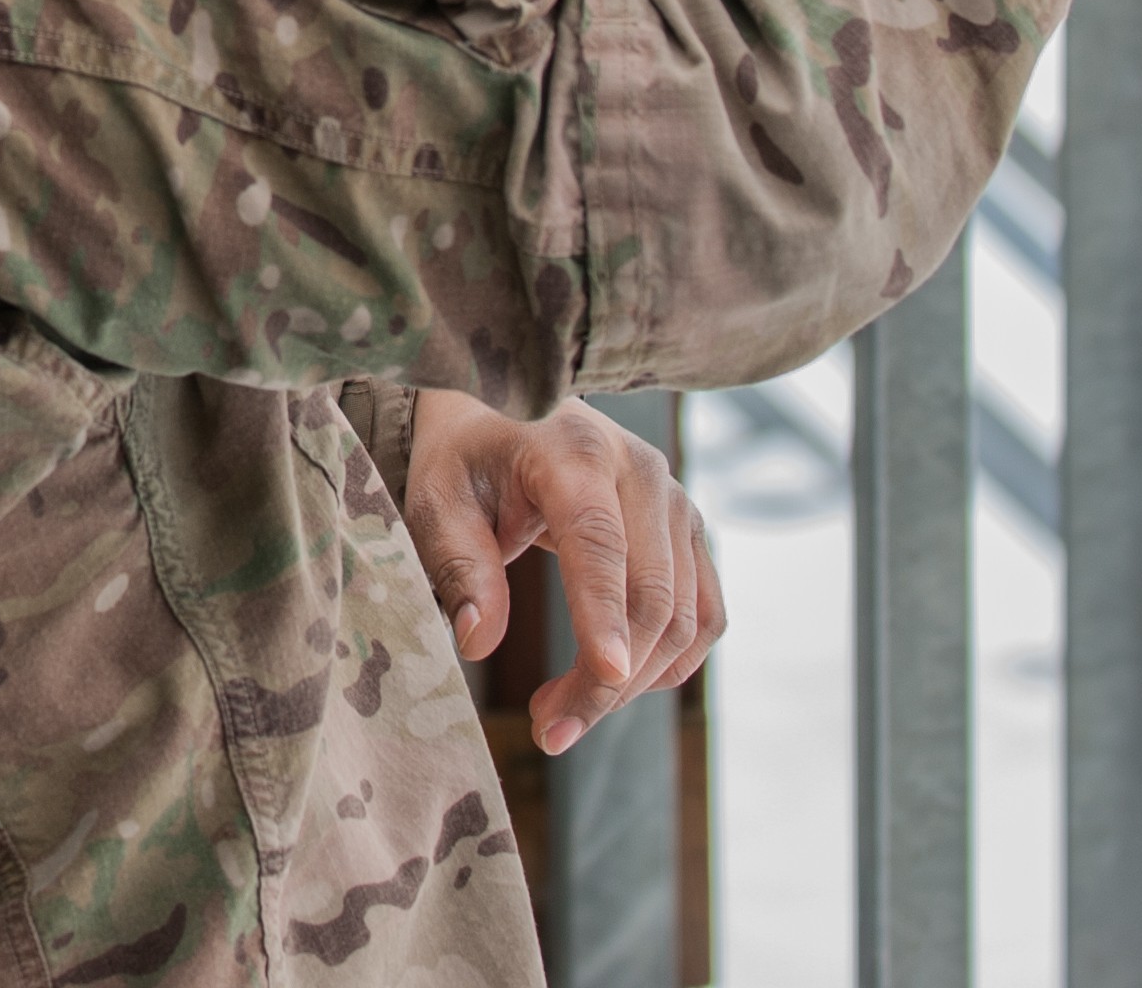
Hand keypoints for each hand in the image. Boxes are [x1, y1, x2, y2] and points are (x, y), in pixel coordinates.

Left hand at [403, 393, 723, 756]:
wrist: (510, 410)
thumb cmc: (466, 459)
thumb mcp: (438, 501)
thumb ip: (459, 566)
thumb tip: (479, 642)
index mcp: (573, 451)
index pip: (598, 540)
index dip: (603, 612)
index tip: (606, 675)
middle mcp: (641, 471)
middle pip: (650, 594)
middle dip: (605, 679)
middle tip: (547, 731)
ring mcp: (676, 501)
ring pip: (683, 617)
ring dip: (633, 685)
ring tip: (562, 715)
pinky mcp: (689, 532)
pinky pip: (703, 615)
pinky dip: (668, 664)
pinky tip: (612, 682)